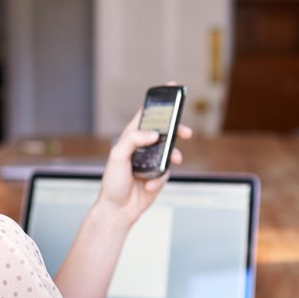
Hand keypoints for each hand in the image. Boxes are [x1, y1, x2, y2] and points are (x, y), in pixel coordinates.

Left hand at [95, 109, 192, 226]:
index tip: (172, 87)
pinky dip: (161, 179)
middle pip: (165, 131)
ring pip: (171, 152)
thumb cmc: (113, 182)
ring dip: (173, 157)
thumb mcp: (117, 156)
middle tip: (186, 132)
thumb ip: (133, 140)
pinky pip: (167, 173)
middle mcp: (142, 147)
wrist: (118, 210)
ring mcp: (151, 161)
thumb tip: (153, 134)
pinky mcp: (158, 176)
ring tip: (172, 162)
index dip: (158, 101)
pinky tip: (150, 186)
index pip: (146, 114)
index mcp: (131, 137)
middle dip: (177, 130)